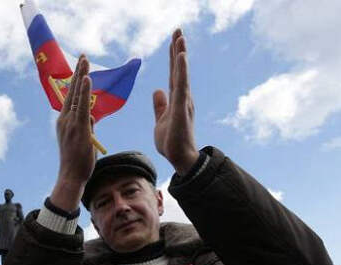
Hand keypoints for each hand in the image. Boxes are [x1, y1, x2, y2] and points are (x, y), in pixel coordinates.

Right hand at [51, 55, 94, 210]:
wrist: (71, 176)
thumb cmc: (78, 162)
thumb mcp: (83, 140)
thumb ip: (86, 126)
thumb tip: (91, 116)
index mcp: (64, 121)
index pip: (70, 97)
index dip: (75, 81)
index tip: (80, 68)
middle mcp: (64, 119)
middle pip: (71, 90)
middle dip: (77, 71)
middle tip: (82, 55)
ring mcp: (70, 122)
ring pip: (76, 94)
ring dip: (80, 75)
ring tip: (84, 59)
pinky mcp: (78, 126)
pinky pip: (82, 105)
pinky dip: (84, 91)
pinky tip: (86, 78)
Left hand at [153, 29, 199, 175]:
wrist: (179, 158)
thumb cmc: (172, 141)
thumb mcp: (161, 120)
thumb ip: (160, 105)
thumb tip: (157, 90)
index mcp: (176, 99)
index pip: (173, 74)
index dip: (172, 57)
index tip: (173, 40)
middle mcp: (182, 97)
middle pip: (178, 69)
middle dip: (177, 49)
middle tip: (177, 30)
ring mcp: (183, 102)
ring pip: (182, 74)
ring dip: (180, 55)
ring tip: (180, 37)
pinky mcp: (181, 109)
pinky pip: (181, 86)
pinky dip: (181, 71)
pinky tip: (181, 57)